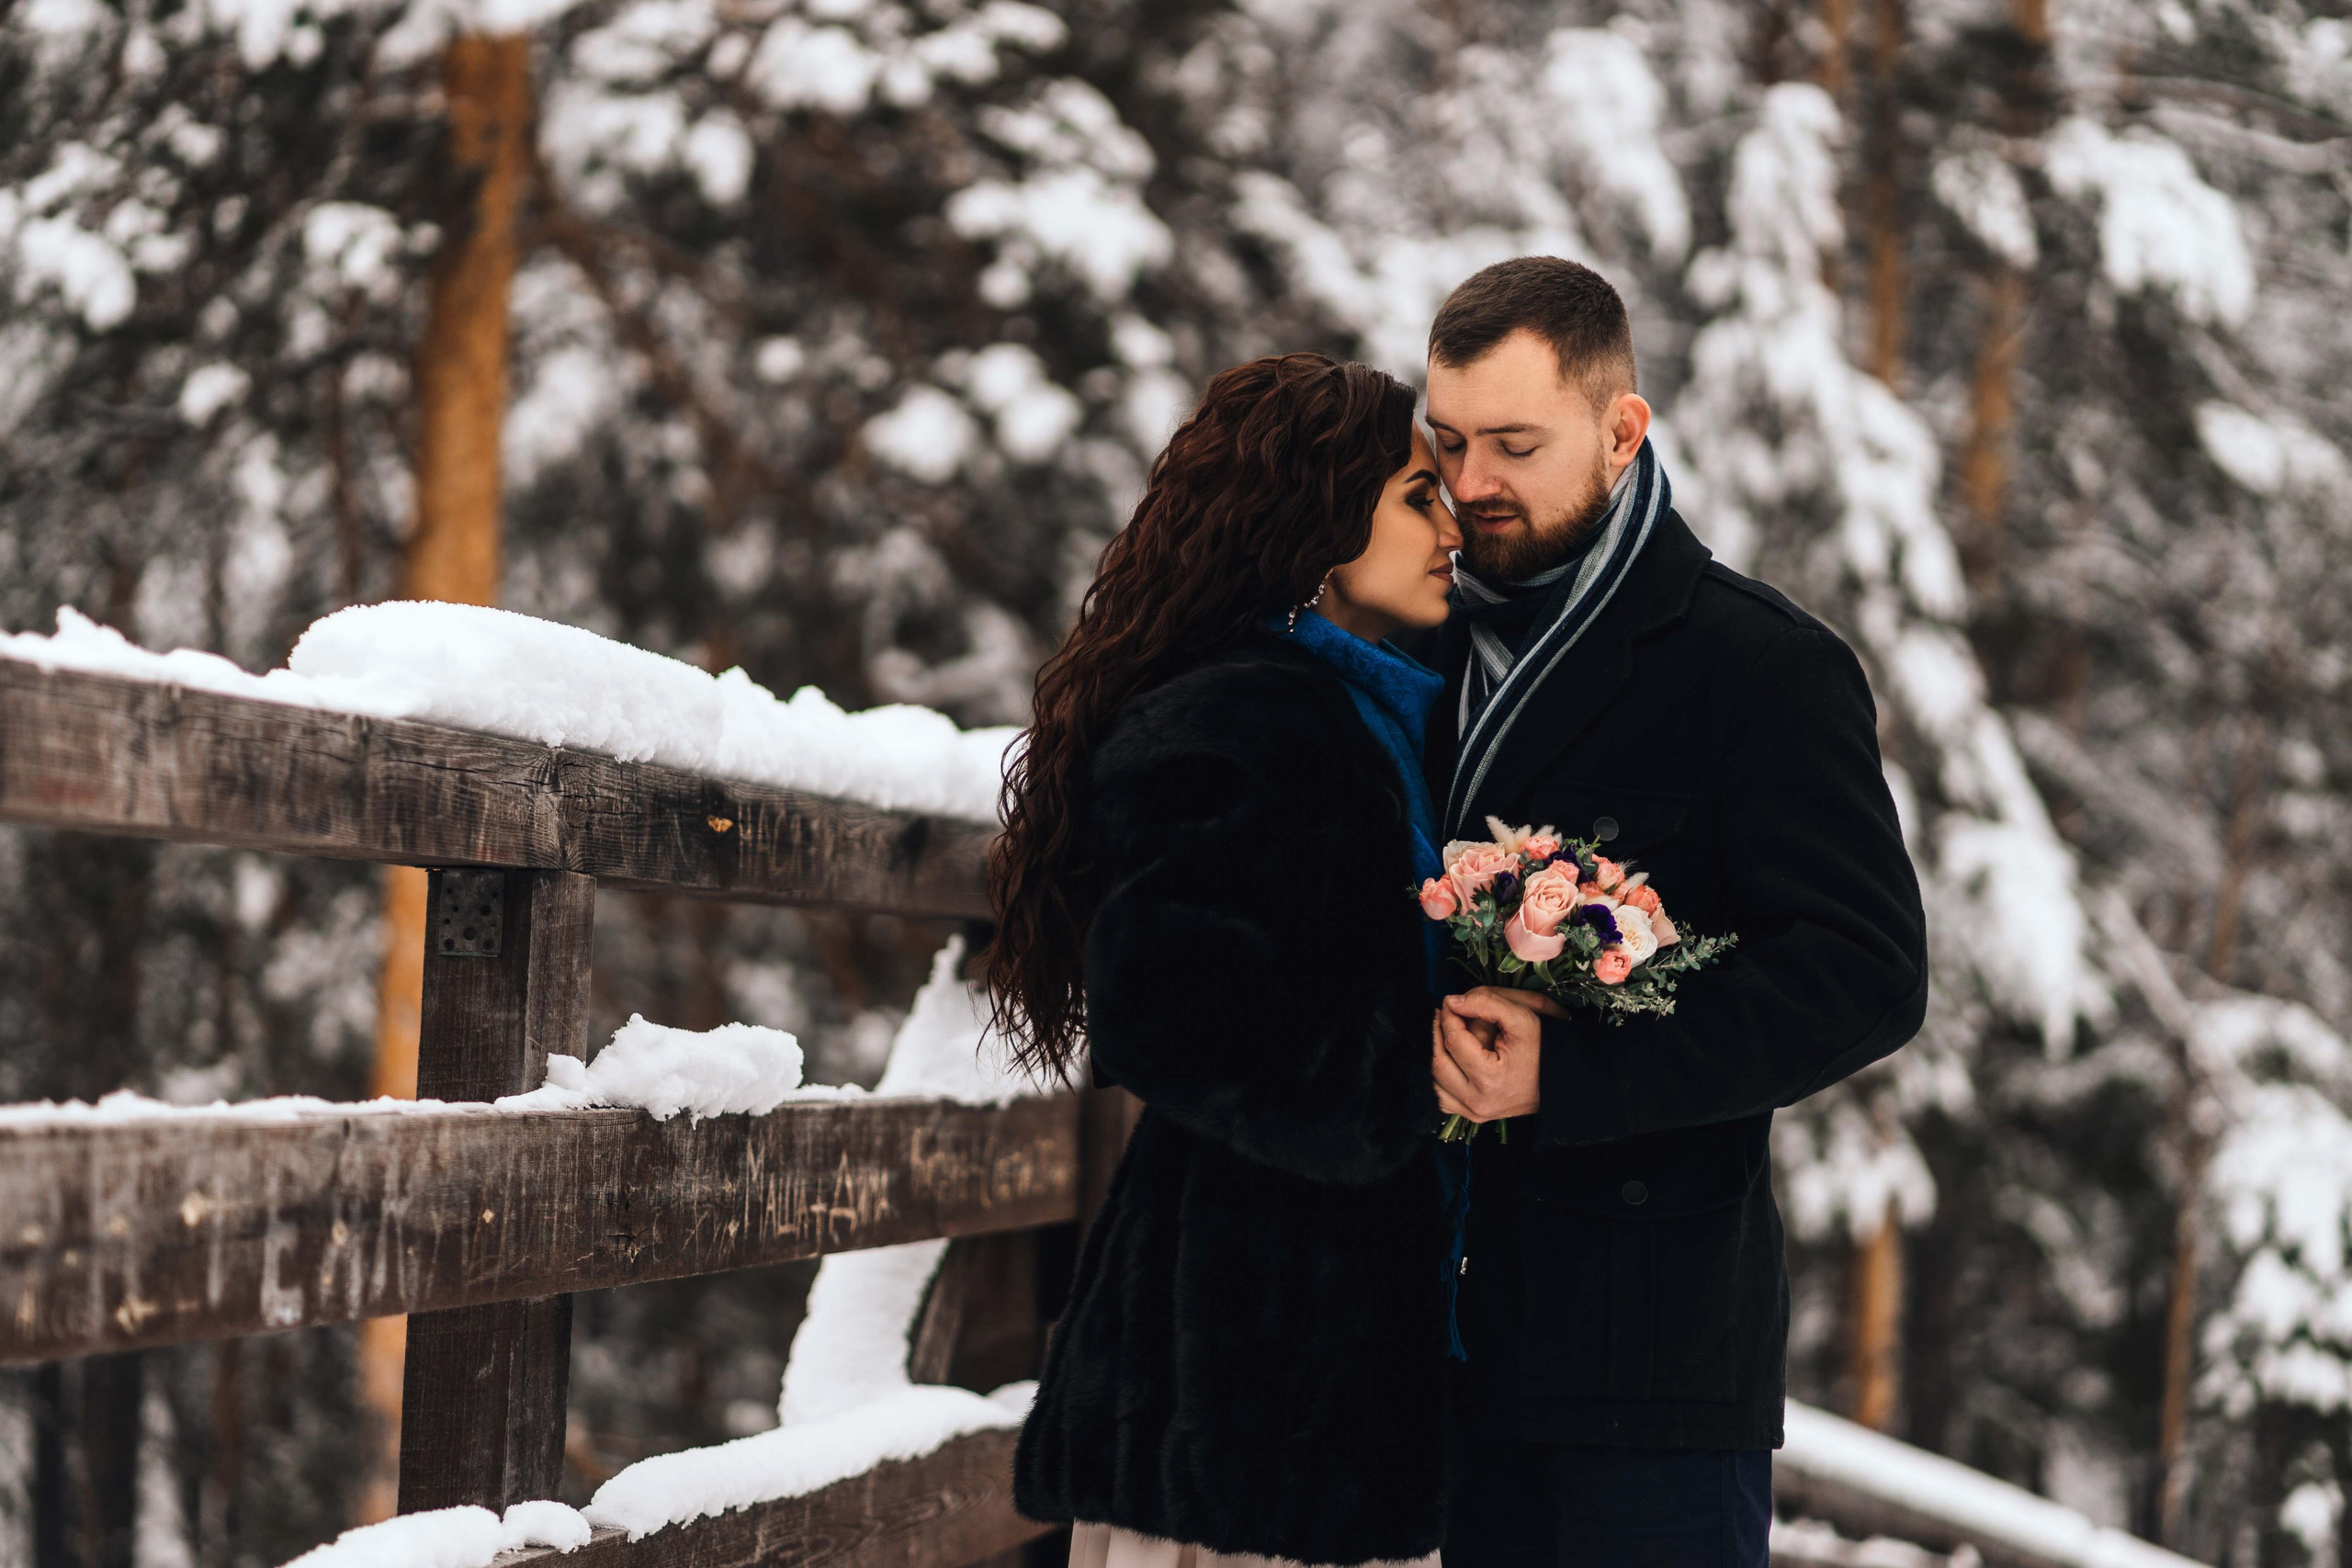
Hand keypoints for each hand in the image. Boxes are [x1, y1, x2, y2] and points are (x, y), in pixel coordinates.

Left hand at [1431, 987, 1552, 1122]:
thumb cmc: (1544, 1047)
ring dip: (1438, 1053)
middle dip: (1439, 1033)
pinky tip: (1453, 1058)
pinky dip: (1442, 1075)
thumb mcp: (1523, 1016)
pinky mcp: (1472, 1116)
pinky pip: (1442, 1096)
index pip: (1454, 1041)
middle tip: (1447, 1014)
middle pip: (1439, 1061)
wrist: (1561, 1081)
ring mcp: (1474, 1113)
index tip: (1450, 1002)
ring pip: (1435, 1080)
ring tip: (1451, 1032)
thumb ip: (1486, 1002)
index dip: (1449, 1017)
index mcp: (1490, 1079)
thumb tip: (1451, 1002)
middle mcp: (1477, 1102)